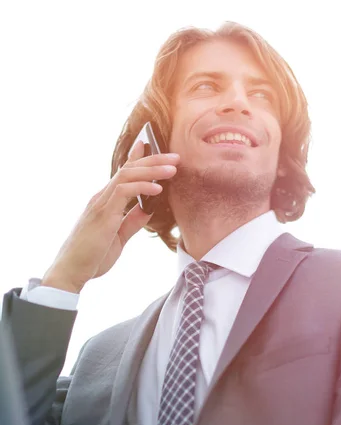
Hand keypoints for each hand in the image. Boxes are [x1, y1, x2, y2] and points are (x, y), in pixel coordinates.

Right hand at [42, 143, 179, 292]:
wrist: (72, 271)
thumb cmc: (92, 256)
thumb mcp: (119, 237)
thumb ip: (132, 221)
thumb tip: (148, 209)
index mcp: (106, 202)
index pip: (123, 173)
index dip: (137, 157)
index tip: (151, 144)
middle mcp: (102, 197)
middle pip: (129, 168)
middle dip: (153, 159)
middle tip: (175, 156)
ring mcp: (101, 203)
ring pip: (127, 175)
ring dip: (152, 169)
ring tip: (172, 168)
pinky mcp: (103, 213)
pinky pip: (123, 192)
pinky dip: (142, 187)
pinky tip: (158, 188)